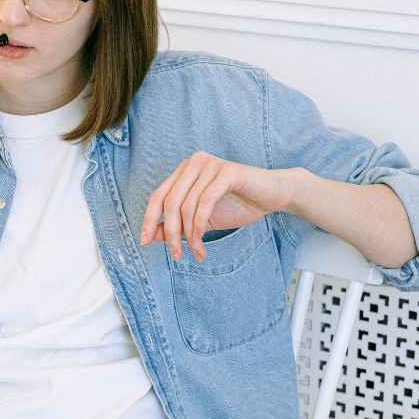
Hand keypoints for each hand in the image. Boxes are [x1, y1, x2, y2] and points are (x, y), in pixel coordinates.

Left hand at [139, 152, 299, 260]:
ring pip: (186, 206)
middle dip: (170, 233)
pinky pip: (205, 203)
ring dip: (189, 235)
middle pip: (169, 202)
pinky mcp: (226, 172)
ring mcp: (209, 165)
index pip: (157, 196)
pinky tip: (203, 240)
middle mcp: (193, 163)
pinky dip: (200, 225)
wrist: (274, 196)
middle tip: (176, 255)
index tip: (145, 242)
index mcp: (183, 171)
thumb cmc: (238, 204)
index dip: (149, 220)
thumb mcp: (201, 220)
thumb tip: (151, 236)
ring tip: (197, 252)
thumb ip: (177, 225)